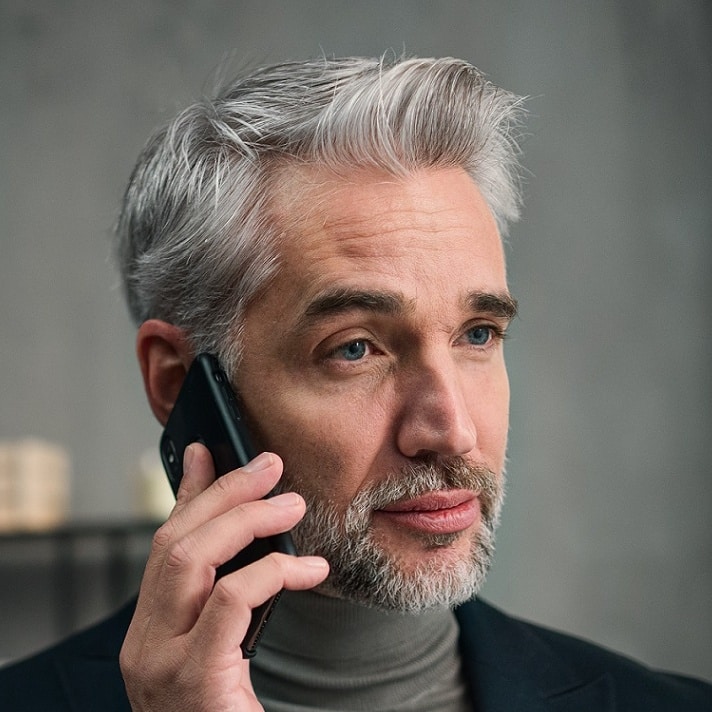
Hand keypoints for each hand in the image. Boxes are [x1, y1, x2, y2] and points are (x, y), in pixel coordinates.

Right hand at [120, 444, 328, 710]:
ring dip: (245, 520)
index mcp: (152, 629)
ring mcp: (160, 663)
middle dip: (224, 493)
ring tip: (293, 505)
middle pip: (174, 541)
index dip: (188, 492)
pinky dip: (271, 573)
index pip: (165, 542)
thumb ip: (232, 590)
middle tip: (270, 466)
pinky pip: (230, 603)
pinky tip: (309, 569)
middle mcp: (143, 643)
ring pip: (189, 559)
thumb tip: (254, 535)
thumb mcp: (227, 643)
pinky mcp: (193, 680)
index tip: (207, 450)